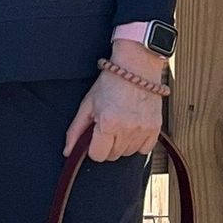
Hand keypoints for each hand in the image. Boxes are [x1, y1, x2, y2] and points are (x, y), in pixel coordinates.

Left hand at [65, 38, 164, 161]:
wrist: (137, 66)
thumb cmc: (111, 82)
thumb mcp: (88, 104)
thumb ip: (75, 130)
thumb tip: (67, 151)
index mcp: (107, 123)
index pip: (97, 155)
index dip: (93, 147)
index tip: (96, 136)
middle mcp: (126, 129)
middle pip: (112, 156)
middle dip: (107, 145)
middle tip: (108, 126)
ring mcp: (142, 130)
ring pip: (128, 153)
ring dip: (122, 144)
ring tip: (121, 123)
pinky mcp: (155, 128)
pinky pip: (145, 149)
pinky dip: (138, 143)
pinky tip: (133, 127)